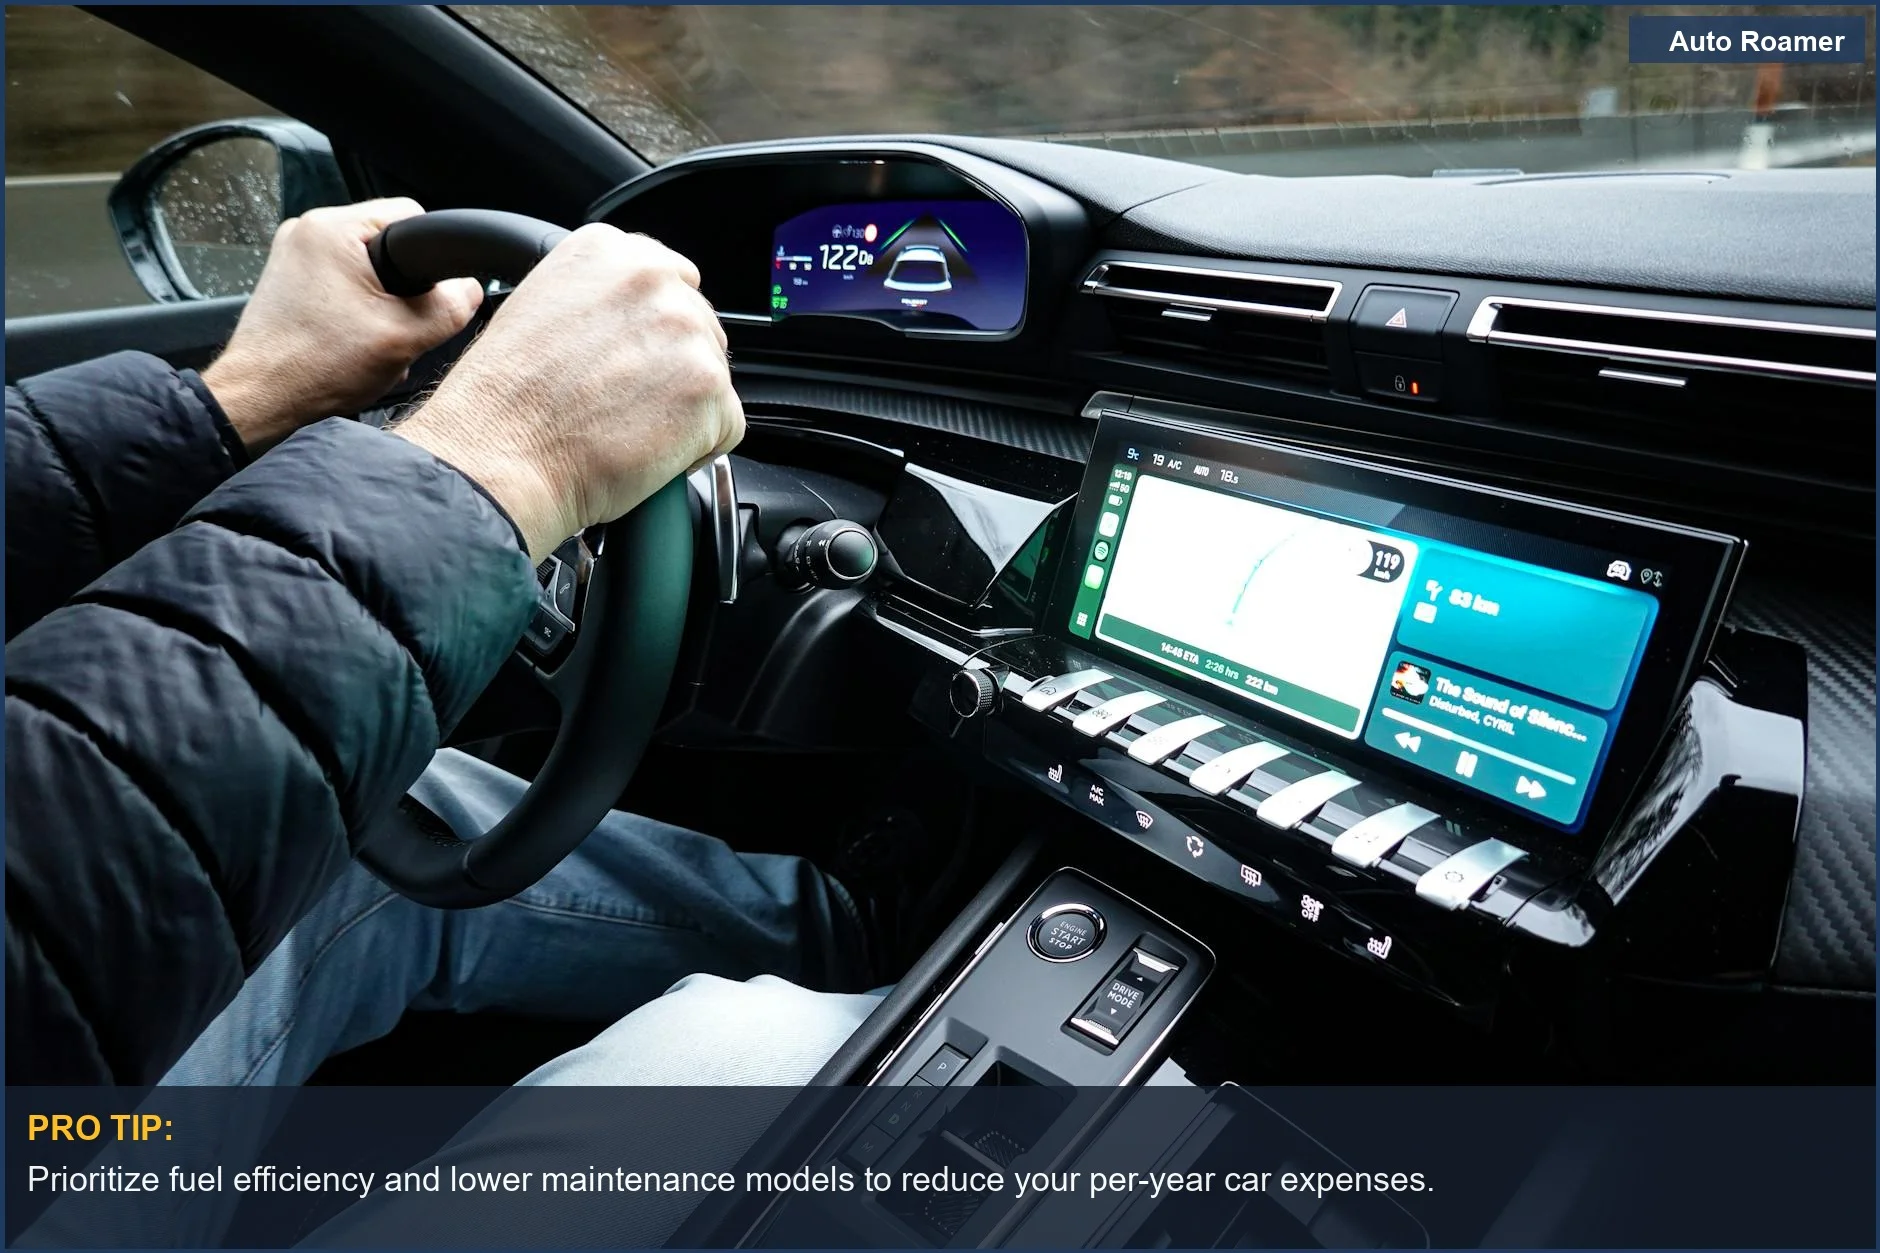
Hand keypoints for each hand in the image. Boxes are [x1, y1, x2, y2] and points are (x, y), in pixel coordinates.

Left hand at [203, 198, 483, 451]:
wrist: (259, 399)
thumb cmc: (312, 367)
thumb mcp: (405, 337)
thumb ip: (451, 306)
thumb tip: (470, 289)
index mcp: (331, 229)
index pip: (411, 216)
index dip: (432, 258)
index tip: (430, 294)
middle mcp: (306, 234)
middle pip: (387, 246)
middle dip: (403, 290)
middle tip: (396, 327)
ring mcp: (293, 258)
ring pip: (365, 271)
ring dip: (380, 307)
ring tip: (371, 341)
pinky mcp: (288, 283)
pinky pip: (341, 286)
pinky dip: (355, 314)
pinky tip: (353, 346)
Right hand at [393, 223, 743, 562]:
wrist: (501, 456)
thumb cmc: (506, 401)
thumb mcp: (540, 308)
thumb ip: (600, 299)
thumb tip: (637, 320)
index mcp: (608, 250)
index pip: (670, 280)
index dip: (653, 332)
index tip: (631, 358)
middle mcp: (653, 279)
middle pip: (698, 328)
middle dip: (671, 368)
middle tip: (620, 400)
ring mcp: (687, 331)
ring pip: (713, 376)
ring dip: (684, 407)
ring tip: (625, 425)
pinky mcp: (710, 387)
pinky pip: (726, 425)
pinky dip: (697, 448)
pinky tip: (646, 449)